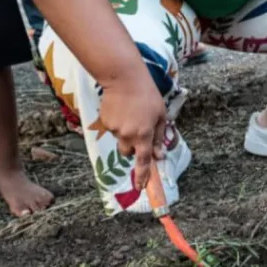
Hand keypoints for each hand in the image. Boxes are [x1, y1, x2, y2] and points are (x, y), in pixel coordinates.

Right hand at [97, 72, 166, 191]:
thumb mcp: (161, 115)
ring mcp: (114, 129)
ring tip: (131, 114)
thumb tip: (159, 156)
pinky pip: (112, 129)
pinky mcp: (105, 122)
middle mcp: (128, 135)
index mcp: (144, 135)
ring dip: (126, 133)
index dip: (142, 175)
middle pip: (128, 152)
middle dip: (134, 147)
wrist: (124, 79)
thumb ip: (159, 137)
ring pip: (120, 139)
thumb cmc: (148, 96)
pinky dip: (117, 123)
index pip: (143, 161)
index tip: (141, 187)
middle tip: (139, 130)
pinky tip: (122, 110)